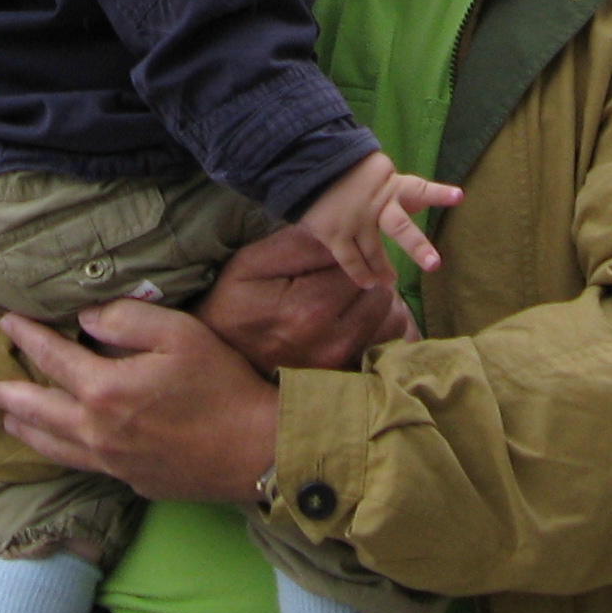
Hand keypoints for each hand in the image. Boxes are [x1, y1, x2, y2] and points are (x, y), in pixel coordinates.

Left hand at [0, 300, 282, 503]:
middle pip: (36, 411)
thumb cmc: (221, 386)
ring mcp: (110, 461)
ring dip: (24, 430)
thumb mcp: (180, 334)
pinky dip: (57, 452)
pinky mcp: (129, 481)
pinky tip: (59, 447)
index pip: (51, 357)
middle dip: (6, 395)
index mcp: (104, 390)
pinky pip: (80, 464)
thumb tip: (86, 318)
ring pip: (52, 446)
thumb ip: (127, 320)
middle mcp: (96, 431)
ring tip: (5, 421)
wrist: (254, 453)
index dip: (26, 337)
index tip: (5, 322)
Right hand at [197, 225, 413, 371]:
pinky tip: (354, 318)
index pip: (361, 269)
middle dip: (366, 279)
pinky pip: (386, 345)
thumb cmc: (235, 299)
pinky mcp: (345, 376)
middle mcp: (332, 343)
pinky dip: (379, 328)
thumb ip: (302, 246)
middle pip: (381, 295)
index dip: (350, 256)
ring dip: (377, 303)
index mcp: (310, 310)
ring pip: (392, 320)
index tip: (330, 258)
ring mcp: (341, 366)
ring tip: (349, 296)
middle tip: (339, 276)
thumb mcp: (255, 261)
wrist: (219, 350)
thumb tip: (345, 236)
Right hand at [296, 150, 464, 290]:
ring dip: (383, 269)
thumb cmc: (356, 173)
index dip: (439, 194)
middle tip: (433, 264)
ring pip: (373, 252)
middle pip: (399, 228)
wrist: (313, 166)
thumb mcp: (382, 174)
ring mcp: (355, 221)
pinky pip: (350, 260)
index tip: (459, 196)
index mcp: (392, 187)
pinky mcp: (334, 233)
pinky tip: (368, 283)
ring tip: (389, 281)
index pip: (420, 190)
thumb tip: (426, 203)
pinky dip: (360, 273)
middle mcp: (376, 205)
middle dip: (417, 247)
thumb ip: (402, 191)